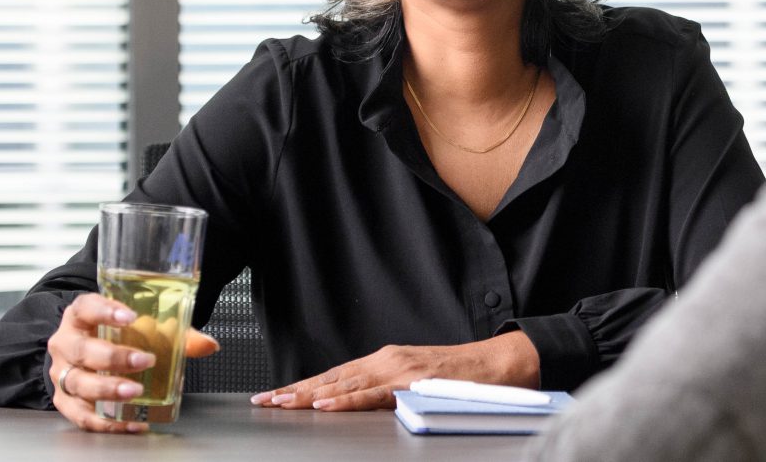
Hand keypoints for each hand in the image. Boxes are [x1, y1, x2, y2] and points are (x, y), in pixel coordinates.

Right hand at [46, 293, 220, 433]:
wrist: (91, 352)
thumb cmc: (116, 336)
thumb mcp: (142, 328)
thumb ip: (175, 334)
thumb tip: (208, 345)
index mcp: (81, 317)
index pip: (86, 308)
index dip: (105, 311)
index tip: (130, 316)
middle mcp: (66, 343)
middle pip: (82, 349)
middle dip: (114, 357)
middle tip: (145, 361)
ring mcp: (62, 373)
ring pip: (78, 383)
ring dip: (107, 389)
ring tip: (135, 392)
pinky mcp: (64, 400)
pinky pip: (81, 415)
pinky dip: (105, 421)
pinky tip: (130, 421)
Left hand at [251, 331, 538, 411]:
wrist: (501, 364)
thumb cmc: (465, 377)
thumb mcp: (418, 381)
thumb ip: (390, 390)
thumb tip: (361, 404)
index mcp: (387, 361)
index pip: (336, 374)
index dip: (305, 385)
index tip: (277, 394)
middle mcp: (388, 360)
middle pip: (333, 377)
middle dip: (296, 390)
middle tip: (265, 400)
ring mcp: (400, 370)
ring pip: (346, 383)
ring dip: (311, 394)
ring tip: (283, 402)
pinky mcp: (413, 382)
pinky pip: (374, 393)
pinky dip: (348, 398)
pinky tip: (327, 404)